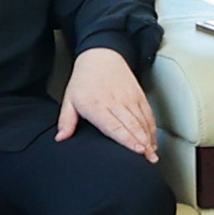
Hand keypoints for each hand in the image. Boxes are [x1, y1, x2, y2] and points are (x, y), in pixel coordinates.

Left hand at [57, 42, 159, 157]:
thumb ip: (66, 121)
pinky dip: (152, 129)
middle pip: (133, 126)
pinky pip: (148, 115)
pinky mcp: (139, 96)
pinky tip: (153, 141)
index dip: (128, 140)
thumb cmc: (84, 79)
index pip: (115, 126)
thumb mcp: (69, 99)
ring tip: (153, 155)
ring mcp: (130, 99)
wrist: (101, 55)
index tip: (138, 150)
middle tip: (149, 159)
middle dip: (143, 144)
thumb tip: (61, 138)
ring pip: (143, 121)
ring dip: (150, 139)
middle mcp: (116, 102)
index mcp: (97, 105)